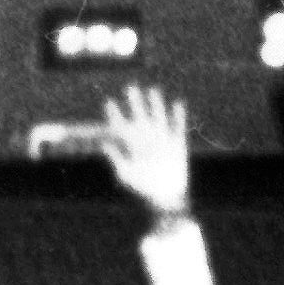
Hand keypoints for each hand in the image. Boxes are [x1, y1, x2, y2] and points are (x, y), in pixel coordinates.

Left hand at [98, 83, 190, 217]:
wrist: (165, 197)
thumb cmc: (142, 189)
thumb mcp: (126, 174)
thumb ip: (116, 159)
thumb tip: (105, 144)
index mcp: (133, 147)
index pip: (122, 127)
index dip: (115, 115)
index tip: (108, 102)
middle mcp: (147, 141)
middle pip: (140, 117)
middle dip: (135, 103)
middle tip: (130, 88)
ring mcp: (162, 141)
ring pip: (158, 118)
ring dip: (156, 105)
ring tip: (153, 91)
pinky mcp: (177, 144)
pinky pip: (178, 127)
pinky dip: (178, 116)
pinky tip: (177, 104)